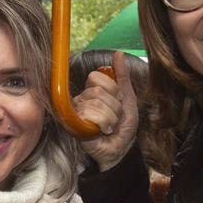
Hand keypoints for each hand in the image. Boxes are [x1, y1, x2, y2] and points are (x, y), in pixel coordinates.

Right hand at [74, 52, 139, 171]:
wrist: (121, 149)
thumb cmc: (123, 127)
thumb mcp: (128, 98)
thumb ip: (123, 76)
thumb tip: (119, 53)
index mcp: (93, 90)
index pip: (95, 76)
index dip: (111, 88)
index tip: (118, 100)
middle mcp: (82, 99)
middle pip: (96, 91)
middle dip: (113, 106)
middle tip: (115, 117)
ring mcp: (76, 112)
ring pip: (95, 104)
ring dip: (111, 117)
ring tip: (110, 126)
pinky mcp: (74, 125)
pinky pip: (90, 115)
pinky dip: (103, 124)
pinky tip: (103, 131)